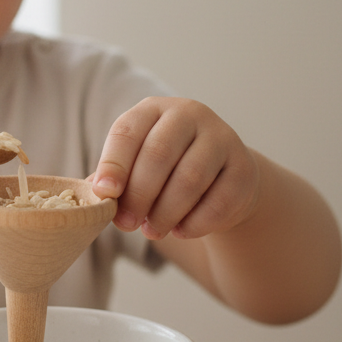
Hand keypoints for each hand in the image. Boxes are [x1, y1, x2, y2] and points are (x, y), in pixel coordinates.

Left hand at [91, 97, 259, 240]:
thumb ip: (113, 179)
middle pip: (158, 155)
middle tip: (125, 224)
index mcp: (152, 110)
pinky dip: (196, 222)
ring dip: (165, 212)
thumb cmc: (163, 173)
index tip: (105, 193)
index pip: (127, 131)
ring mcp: (222, 137)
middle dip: (138, 195)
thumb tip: (96, 193)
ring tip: (151, 231)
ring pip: (189, 179)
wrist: (219, 181)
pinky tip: (181, 231)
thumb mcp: (134, 167)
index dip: (113, 164)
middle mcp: (189, 114)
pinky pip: (219, 200)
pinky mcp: (245, 167)